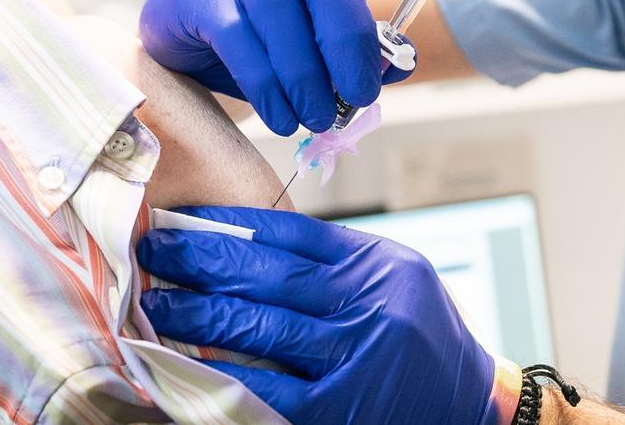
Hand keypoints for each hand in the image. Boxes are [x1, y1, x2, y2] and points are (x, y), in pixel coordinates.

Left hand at [136, 206, 498, 424]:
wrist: (470, 403)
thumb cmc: (423, 336)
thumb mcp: (394, 278)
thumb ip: (334, 260)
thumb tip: (245, 241)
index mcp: (379, 265)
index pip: (294, 234)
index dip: (231, 223)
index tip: (185, 219)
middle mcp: (370, 306)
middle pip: (270, 275)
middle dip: (203, 260)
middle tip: (154, 250)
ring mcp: (355, 360)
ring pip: (260, 328)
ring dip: (198, 314)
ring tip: (156, 303)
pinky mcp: (339, 411)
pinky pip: (266, 389)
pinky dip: (221, 374)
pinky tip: (185, 361)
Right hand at [138, 0, 471, 135]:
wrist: (195, 31)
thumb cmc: (282, 34)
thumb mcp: (332, 38)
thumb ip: (367, 53)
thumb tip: (388, 75)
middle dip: (349, 39)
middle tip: (360, 95)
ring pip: (277, 4)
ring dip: (304, 72)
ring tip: (319, 118)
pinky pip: (237, 36)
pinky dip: (266, 85)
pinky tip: (282, 116)